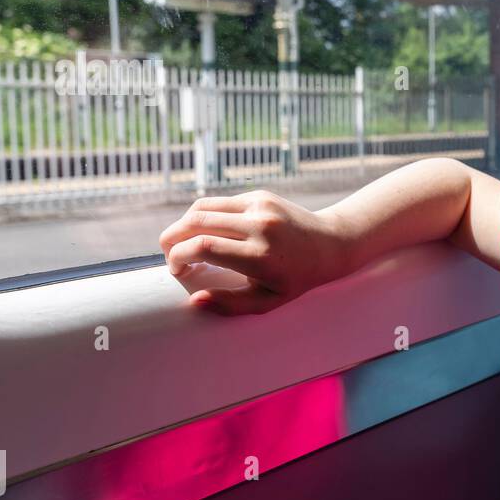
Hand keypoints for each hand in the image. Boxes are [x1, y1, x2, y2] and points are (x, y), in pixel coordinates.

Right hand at [159, 190, 349, 315]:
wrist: (330, 245)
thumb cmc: (296, 279)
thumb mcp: (268, 300)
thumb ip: (231, 304)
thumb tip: (195, 300)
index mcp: (260, 256)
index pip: (204, 247)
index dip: (179, 257)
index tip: (176, 270)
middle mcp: (259, 227)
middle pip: (196, 223)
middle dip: (171, 239)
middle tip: (169, 256)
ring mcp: (259, 206)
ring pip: (202, 208)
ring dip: (182, 225)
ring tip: (180, 244)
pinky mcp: (258, 195)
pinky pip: (218, 202)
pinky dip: (201, 216)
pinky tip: (201, 232)